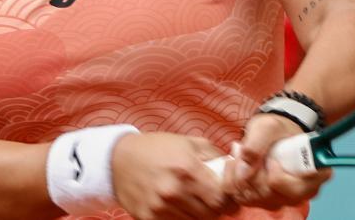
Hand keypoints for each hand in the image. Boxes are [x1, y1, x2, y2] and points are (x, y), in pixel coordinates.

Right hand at [112, 132, 238, 219]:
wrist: (118, 159)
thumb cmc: (157, 148)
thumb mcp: (188, 142)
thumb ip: (214, 155)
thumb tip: (236, 165)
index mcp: (187, 169)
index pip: (221, 198)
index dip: (229, 199)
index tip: (229, 196)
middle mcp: (174, 191)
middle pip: (211, 214)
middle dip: (217, 209)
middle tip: (214, 201)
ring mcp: (160, 208)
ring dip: (200, 215)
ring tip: (196, 202)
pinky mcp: (148, 219)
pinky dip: (182, 219)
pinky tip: (181, 208)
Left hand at [223, 113, 332, 210]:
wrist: (273, 132)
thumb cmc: (278, 128)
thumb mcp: (268, 127)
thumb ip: (257, 145)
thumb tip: (244, 170)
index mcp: (315, 174)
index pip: (295, 190)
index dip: (277, 178)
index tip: (270, 160)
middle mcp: (302, 192)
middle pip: (271, 196)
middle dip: (251, 172)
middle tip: (243, 148)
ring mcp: (282, 198)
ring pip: (254, 198)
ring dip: (239, 174)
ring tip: (239, 150)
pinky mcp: (265, 200)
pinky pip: (243, 198)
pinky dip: (233, 180)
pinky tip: (235, 161)